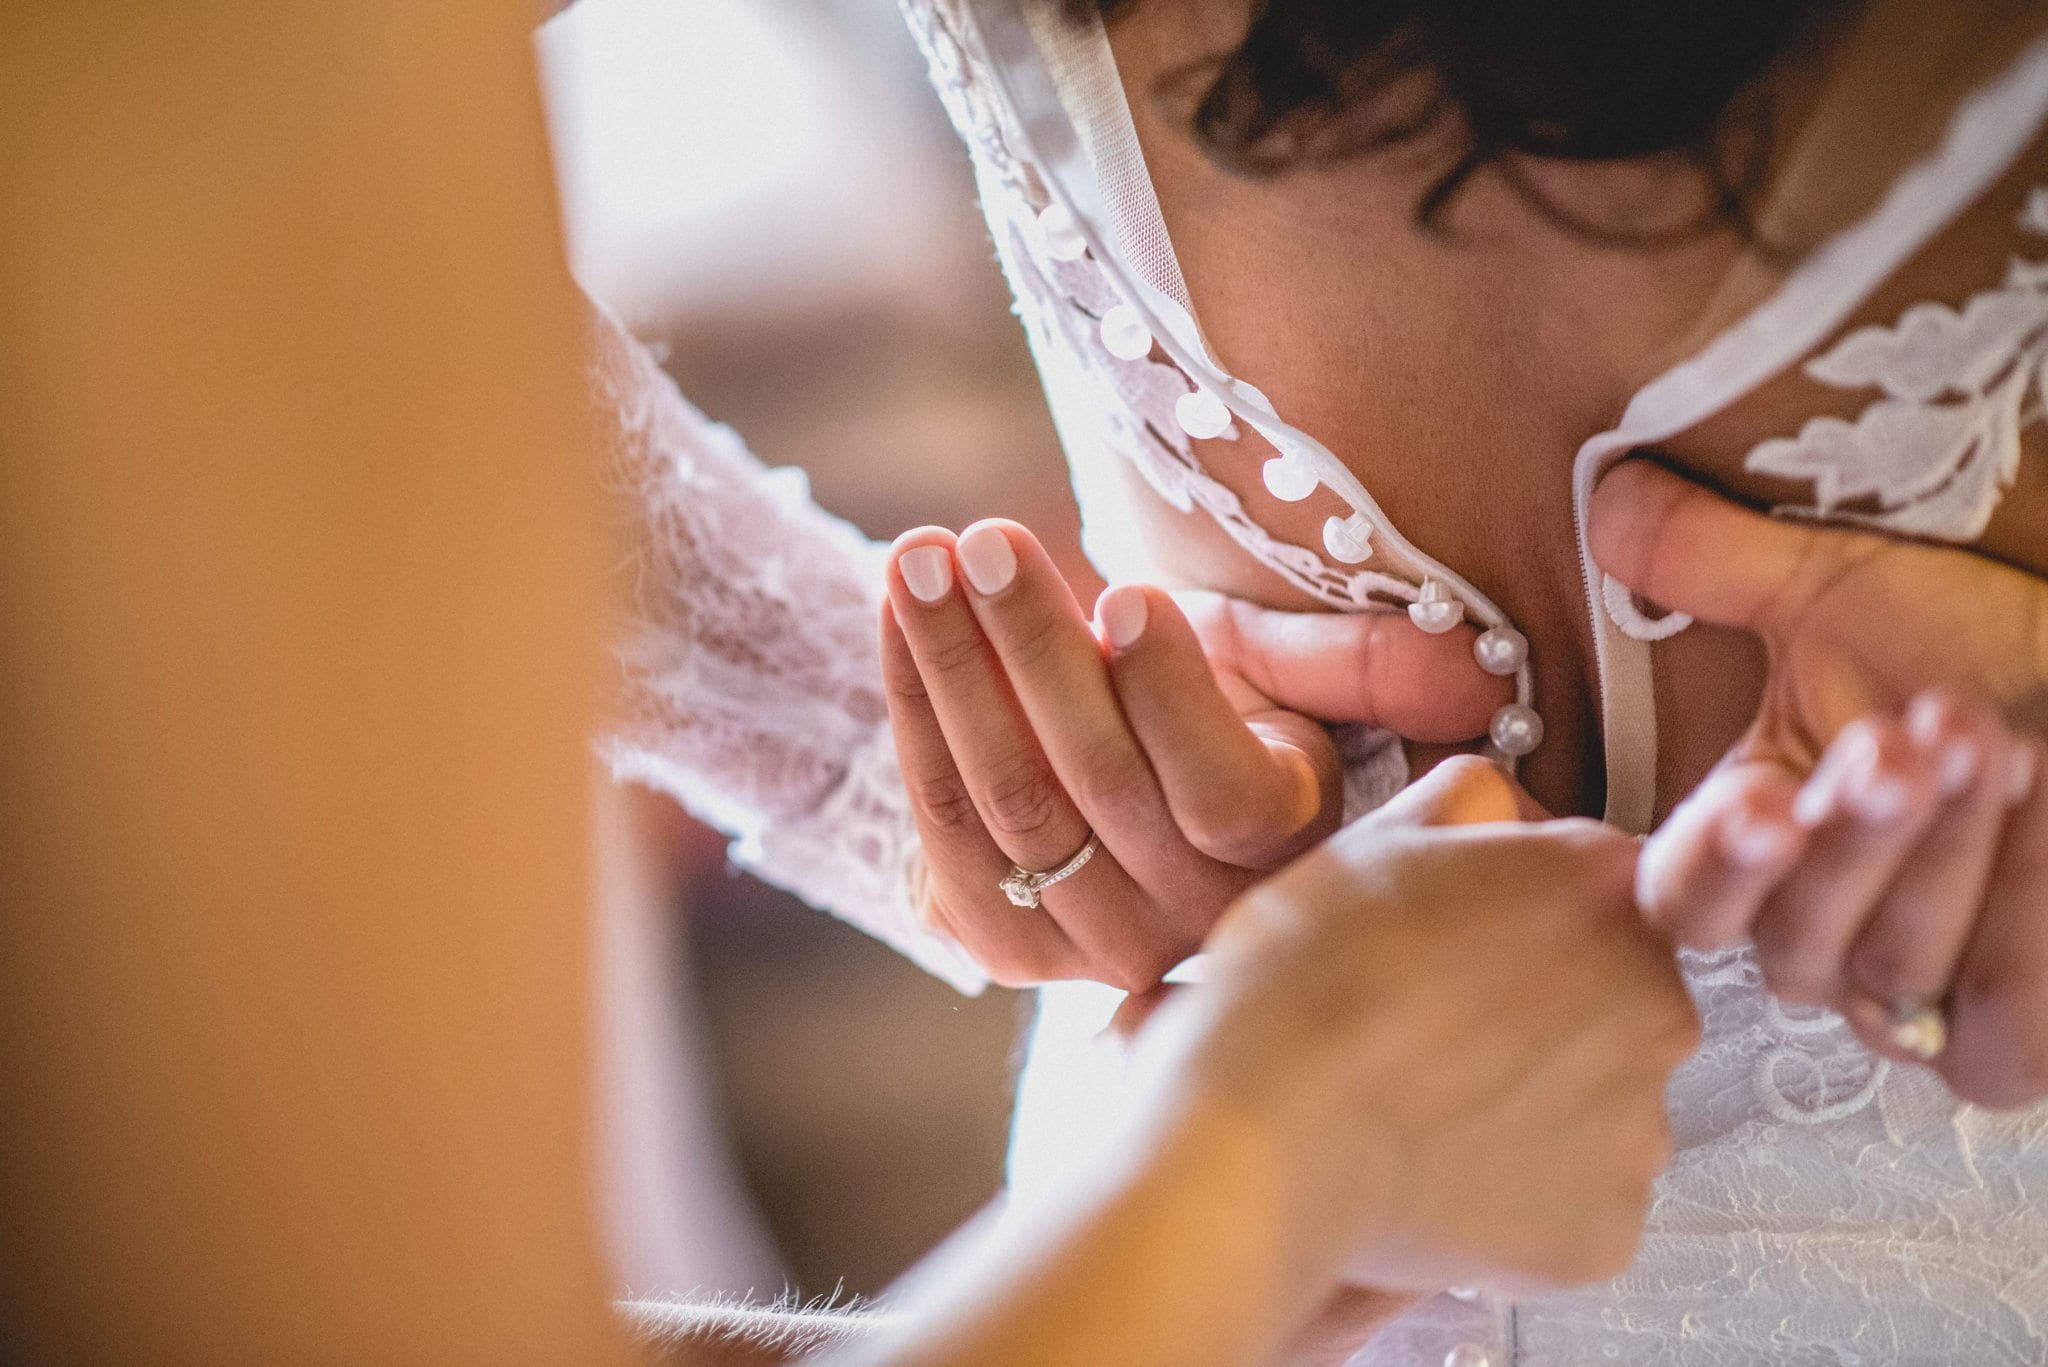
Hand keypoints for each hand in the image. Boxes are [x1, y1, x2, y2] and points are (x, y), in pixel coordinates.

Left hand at [882, 519, 1505, 991]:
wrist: (1128, 773)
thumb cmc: (1224, 704)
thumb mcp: (1299, 676)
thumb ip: (1371, 667)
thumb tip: (1481, 673)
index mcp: (1280, 856)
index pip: (1221, 792)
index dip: (1167, 695)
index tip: (1125, 592)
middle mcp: (1188, 919)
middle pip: (1093, 784)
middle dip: (1031, 651)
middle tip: (985, 540)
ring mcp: (1088, 946)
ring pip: (1007, 803)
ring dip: (951, 672)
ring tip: (921, 558)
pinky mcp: (1004, 943)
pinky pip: (943, 828)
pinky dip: (912, 716)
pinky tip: (895, 621)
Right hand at [1131, 756, 1697, 1299]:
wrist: (1263, 1136)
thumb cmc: (1301, 986)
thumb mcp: (1366, 846)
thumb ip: (1457, 806)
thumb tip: (1488, 804)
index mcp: (1602, 889)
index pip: (1603, 891)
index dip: (1530, 918)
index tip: (1470, 947)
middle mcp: (1654, 1003)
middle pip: (1617, 1002)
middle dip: (1547, 1017)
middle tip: (1435, 1034)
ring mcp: (1637, 1127)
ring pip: (1599, 1109)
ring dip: (1537, 1110)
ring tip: (1426, 1112)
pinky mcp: (1604, 1231)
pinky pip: (1576, 1206)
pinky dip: (1522, 1201)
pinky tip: (1437, 1174)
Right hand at [1591, 459, 2047, 1104]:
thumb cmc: (1986, 650)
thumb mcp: (1846, 592)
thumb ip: (1716, 561)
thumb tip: (1608, 498)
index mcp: (1748, 849)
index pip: (1681, 899)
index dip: (1713, 862)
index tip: (1758, 798)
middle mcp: (1812, 939)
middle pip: (1787, 946)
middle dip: (1850, 844)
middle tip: (1896, 750)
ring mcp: (1907, 999)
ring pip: (1889, 972)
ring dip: (1943, 858)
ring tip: (1987, 742)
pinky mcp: (2001, 1044)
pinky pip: (1991, 1041)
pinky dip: (2020, 939)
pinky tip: (2043, 816)